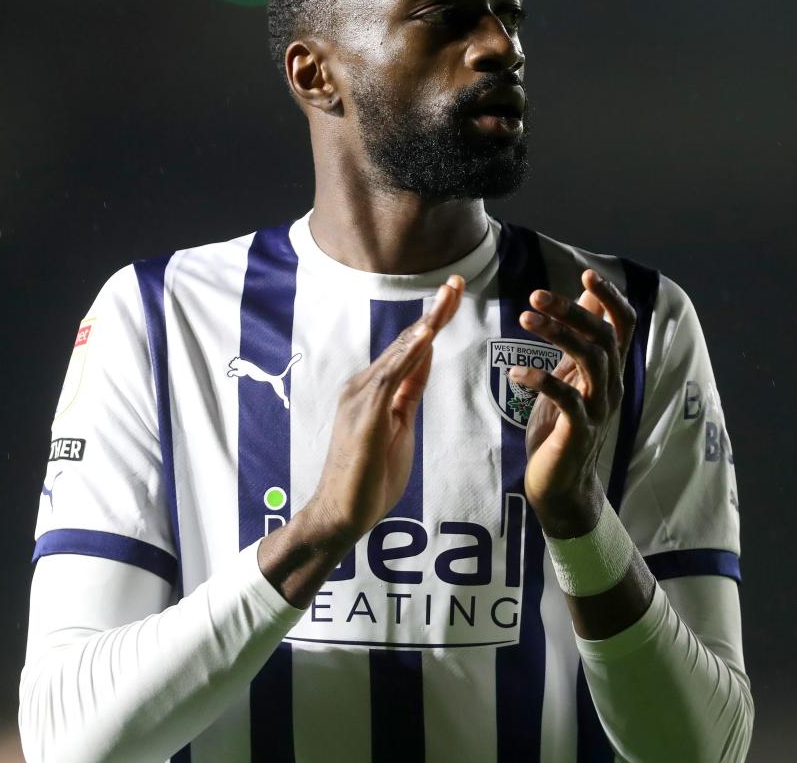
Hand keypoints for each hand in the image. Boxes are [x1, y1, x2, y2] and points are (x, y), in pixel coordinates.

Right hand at [307, 274, 464, 541]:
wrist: (340, 514)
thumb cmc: (369, 477)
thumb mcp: (399, 426)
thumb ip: (408, 392)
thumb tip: (422, 359)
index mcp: (374, 390)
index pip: (409, 349)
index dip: (432, 322)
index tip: (452, 296)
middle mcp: (362, 386)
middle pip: (406, 343)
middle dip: (433, 312)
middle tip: (456, 282)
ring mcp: (360, 398)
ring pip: (400, 353)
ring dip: (426, 324)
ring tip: (447, 297)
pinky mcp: (363, 414)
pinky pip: (389, 378)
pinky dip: (408, 354)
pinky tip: (426, 335)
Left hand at [511, 268, 635, 536]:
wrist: (562, 486)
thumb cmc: (561, 428)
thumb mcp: (572, 378)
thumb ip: (581, 341)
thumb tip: (589, 297)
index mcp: (610, 370)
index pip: (624, 325)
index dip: (610, 297)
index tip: (587, 273)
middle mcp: (611, 386)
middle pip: (604, 336)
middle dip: (572, 310)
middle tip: (536, 296)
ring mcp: (598, 409)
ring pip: (590, 360)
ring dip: (558, 335)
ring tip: (525, 319)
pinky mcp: (578, 431)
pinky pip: (566, 399)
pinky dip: (542, 379)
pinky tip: (517, 372)